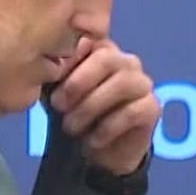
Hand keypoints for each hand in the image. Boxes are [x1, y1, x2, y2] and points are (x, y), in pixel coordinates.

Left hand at [50, 37, 159, 174]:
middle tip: (57, 106)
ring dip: (90, 107)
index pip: (87, 41)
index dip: (66, 61)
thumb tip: (44, 64)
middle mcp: (126, 61)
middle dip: (77, 83)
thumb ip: (53, 75)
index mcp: (101, 51)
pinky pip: (131, 112)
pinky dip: (107, 128)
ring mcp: (142, 83)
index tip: (48, 82)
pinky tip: (92, 139)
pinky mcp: (152, 107)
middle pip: (106, 58)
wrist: (98, 153)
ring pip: (121, 83)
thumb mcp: (56, 94)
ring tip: (70, 127)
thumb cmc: (75, 115)